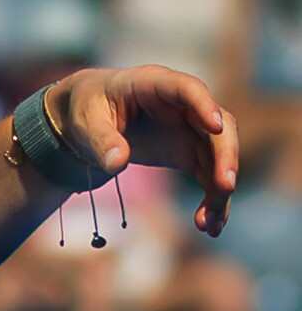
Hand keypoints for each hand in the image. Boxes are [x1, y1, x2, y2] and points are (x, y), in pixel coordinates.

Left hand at [54, 66, 237, 237]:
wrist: (89, 120)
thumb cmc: (87, 109)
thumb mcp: (85, 121)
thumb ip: (101, 139)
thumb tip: (116, 163)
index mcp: (154, 84)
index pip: (187, 88)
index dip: (204, 105)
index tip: (216, 127)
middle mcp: (182, 106)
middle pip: (218, 125)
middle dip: (225, 155)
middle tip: (225, 186)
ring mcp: (190, 129)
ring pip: (219, 156)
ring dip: (220, 189)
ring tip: (210, 224)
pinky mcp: (189, 153)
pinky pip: (210, 177)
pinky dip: (212, 201)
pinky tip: (209, 226)